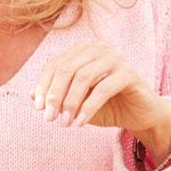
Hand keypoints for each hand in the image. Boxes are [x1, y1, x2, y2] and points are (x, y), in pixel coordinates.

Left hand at [32, 42, 170, 150]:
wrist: (140, 116)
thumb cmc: (106, 106)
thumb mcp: (76, 102)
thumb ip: (56, 96)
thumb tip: (30, 94)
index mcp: (82, 51)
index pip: (55, 65)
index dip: (43, 86)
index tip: (38, 108)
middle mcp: (98, 49)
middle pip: (66, 69)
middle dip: (54, 95)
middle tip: (49, 118)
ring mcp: (115, 58)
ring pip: (83, 77)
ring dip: (70, 102)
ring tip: (65, 122)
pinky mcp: (129, 73)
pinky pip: (103, 89)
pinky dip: (88, 107)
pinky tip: (81, 122)